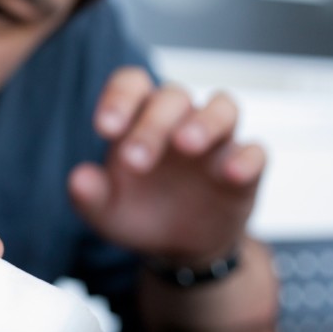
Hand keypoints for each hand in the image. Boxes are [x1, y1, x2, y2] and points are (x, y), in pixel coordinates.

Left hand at [68, 68, 265, 264]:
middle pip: (173, 97)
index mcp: (138, 121)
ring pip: (222, 108)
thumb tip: (78, 180)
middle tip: (135, 161)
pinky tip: (231, 173)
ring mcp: (214, 142)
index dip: (119, 97)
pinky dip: (247, 157)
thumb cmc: (138, 214)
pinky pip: (255, 151)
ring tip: (186, 145)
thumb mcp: (105, 211)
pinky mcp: (244, 170)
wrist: (177, 247)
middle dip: (153, 124)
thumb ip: (88, 195)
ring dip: (205, 122)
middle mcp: (178, 121)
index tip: (104, 128)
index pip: (132, 85)